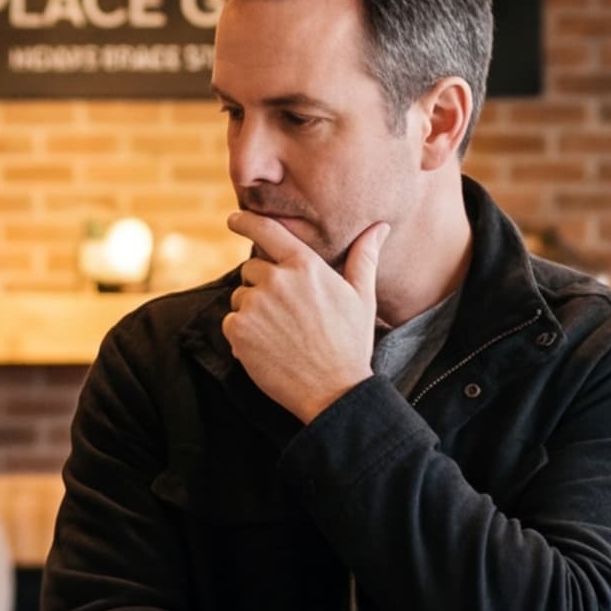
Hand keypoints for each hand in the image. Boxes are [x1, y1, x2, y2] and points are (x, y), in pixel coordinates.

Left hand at [221, 211, 387, 423]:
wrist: (334, 391)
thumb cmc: (351, 344)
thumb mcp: (362, 297)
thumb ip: (363, 257)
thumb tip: (378, 228)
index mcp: (305, 266)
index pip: (267, 231)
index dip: (246, 221)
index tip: (234, 218)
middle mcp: (276, 280)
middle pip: (252, 269)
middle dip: (263, 285)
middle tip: (287, 314)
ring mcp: (254, 305)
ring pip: (240, 297)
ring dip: (252, 311)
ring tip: (281, 335)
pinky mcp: (239, 331)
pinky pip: (231, 322)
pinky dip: (243, 334)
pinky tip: (268, 348)